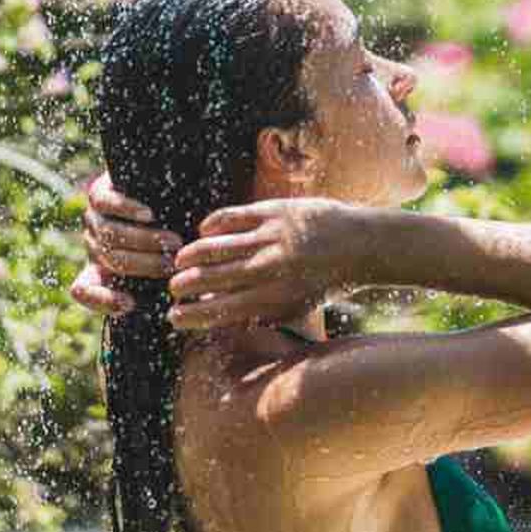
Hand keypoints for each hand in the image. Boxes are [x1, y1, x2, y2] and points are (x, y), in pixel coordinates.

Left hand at [69, 170, 183, 315]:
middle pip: (112, 259)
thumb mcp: (160, 267)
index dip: (102, 301)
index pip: (83, 290)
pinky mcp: (97, 193)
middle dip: (145, 264)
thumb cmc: (167, 241)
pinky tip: (149, 215)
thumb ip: (155, 285)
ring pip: (111, 234)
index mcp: (98, 270)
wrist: (160, 192)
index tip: (130, 304)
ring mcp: (93, 219)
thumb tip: (157, 304)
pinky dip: (128, 210)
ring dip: (144, 240)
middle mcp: (93, 245)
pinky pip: (104, 203)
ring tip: (173, 242)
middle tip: (174, 264)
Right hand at [166, 196, 361, 331]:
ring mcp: (270, 237)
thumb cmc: (324, 282)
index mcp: (274, 299)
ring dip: (193, 255)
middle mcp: (269, 269)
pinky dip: (214, 224)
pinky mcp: (273, 212)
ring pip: (217, 246)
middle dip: (186, 285)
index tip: (174, 316)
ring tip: (178, 260)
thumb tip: (223, 320)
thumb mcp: (296, 308)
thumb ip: (261, 314)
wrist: (358, 245)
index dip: (193, 314)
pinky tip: (203, 230)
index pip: (222, 309)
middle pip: (213, 279)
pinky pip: (233, 217)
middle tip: (172, 288)